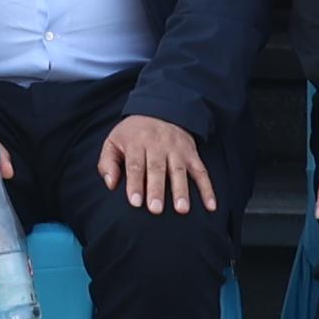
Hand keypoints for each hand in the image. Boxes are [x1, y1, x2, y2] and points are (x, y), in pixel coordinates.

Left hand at [97, 113, 215, 215]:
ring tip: (182, 209)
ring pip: (180, 171)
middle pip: (157, 169)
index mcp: (137, 143)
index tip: (135, 202)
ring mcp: (177, 150)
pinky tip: (211, 206)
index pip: (136, 165)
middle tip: (155, 209)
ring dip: (181, 190)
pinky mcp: (192, 154)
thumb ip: (107, 162)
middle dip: (157, 189)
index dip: (135, 184)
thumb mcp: (114, 141)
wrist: (161, 109)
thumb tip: (110, 184)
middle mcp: (158, 145)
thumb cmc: (133, 133)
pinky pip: (202, 172)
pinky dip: (207, 189)